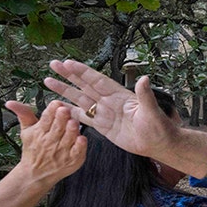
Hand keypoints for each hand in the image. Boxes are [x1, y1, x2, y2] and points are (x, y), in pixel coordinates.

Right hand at [9, 100, 86, 185]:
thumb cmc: (33, 148)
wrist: (35, 174)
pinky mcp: (72, 160)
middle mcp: (50, 142)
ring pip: (67, 139)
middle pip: (57, 128)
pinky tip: (82, 138)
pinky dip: (79, 146)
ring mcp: (62, 152)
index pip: (45, 119)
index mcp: (39, 132)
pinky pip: (76, 152)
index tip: (56, 103)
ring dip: (71, 130)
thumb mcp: (26, 130)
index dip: (51, 111)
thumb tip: (9, 102)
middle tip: (65, 110)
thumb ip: (23, 114)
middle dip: (61, 118)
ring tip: (74, 122)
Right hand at [44, 59, 176, 157]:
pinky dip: (70, 112)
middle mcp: (109, 102)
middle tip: (52, 65)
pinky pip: (83, 118)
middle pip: (84, 85)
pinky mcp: (103, 127)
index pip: (97, 80)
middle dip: (68, 76)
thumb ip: (145, 95)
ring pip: (80, 99)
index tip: (67, 62)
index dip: (83, 71)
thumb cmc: (159, 127)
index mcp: (119, 95)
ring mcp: (104, 113)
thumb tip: (144, 78)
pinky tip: (57, 108)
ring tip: (48, 81)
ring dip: (65, 91)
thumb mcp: (151, 110)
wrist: (159, 144)